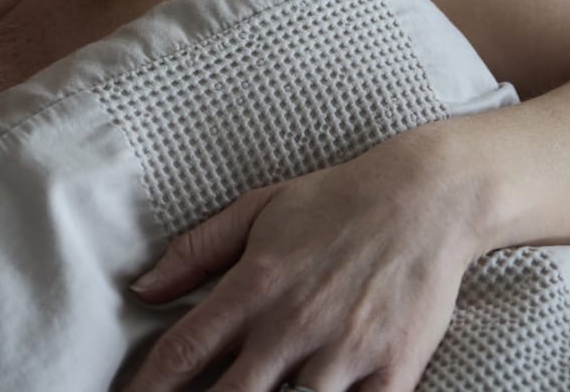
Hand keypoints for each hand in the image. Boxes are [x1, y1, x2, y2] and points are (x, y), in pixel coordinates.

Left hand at [120, 134, 481, 391]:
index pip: (183, 351)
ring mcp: (343, 350)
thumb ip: (196, 251)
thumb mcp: (257, 208)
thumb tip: (142, 289)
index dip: (148, 386)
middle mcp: (292, 323)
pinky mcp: (392, 369)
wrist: (427, 197)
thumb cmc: (335, 201)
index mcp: (253, 285)